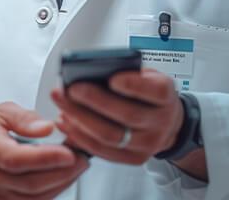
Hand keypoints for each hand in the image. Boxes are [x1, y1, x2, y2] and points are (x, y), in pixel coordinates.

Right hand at [0, 102, 89, 199]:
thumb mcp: (2, 111)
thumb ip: (25, 118)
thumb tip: (47, 128)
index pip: (16, 159)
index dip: (45, 158)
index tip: (69, 152)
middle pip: (31, 182)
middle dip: (64, 172)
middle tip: (82, 157)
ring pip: (37, 196)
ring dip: (63, 182)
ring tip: (76, 165)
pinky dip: (53, 190)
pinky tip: (62, 176)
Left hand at [50, 68, 182, 163]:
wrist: (165, 122)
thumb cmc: (147, 94)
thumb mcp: (144, 75)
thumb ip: (125, 71)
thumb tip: (90, 70)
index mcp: (166, 96)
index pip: (157, 91)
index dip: (134, 85)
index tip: (112, 78)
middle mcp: (160, 122)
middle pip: (127, 115)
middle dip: (94, 101)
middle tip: (70, 89)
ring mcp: (148, 144)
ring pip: (110, 136)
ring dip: (80, 119)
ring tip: (62, 103)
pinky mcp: (132, 158)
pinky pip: (102, 150)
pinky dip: (79, 136)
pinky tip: (66, 121)